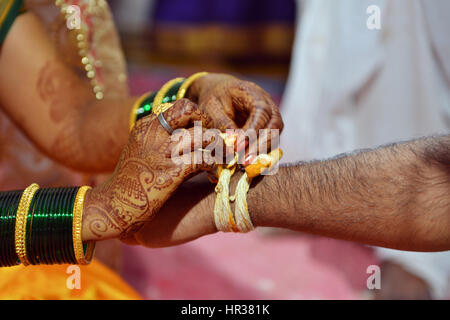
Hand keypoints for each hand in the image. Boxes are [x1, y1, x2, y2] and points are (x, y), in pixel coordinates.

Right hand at [81, 99, 212, 240]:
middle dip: (208, 123)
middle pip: (190, 110)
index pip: (180, 106)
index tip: (203, 133)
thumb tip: (190, 134)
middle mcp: (153, 133)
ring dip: (215, 147)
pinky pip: (203, 159)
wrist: (112, 207)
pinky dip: (213, 166)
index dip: (197, 116)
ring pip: (202, 135)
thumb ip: (162, 139)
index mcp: (146, 126)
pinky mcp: (170, 173)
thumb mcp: (141, 151)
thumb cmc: (131, 182)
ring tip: (217, 160)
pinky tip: (210, 176)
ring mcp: (162, 152)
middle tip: (213, 141)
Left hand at [187, 73, 283, 162]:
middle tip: (245, 162)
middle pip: (274, 126)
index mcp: (254, 94)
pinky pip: (270, 144)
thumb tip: (232, 146)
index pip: (261, 112)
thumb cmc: (215, 99)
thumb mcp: (212, 108)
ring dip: (262, 153)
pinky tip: (249, 166)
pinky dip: (261, 155)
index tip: (239, 147)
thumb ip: (222, 124)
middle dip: (260, 146)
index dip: (252, 131)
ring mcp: (271, 118)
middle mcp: (269, 105)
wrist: (220, 94)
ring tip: (246, 166)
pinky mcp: (269, 131)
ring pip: (275, 137)